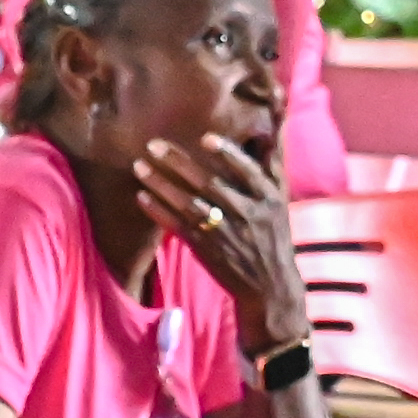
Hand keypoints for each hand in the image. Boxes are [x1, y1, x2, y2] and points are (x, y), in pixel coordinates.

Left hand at [133, 131, 302, 344]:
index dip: (228, 154)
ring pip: (189, 204)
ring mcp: (226, 232)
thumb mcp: (278, 202)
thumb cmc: (272, 236)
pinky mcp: (207, 249)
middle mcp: (249, 213)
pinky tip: (141, 197)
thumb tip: (265, 132)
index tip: (205, 138)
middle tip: (152, 145)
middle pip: (210, 184)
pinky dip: (159, 211)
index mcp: (270, 199)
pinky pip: (178, 226)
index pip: (248, 172)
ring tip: (139, 167)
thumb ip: (268, 168)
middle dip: (179, 163)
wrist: (271, 285)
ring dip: (161, 184)